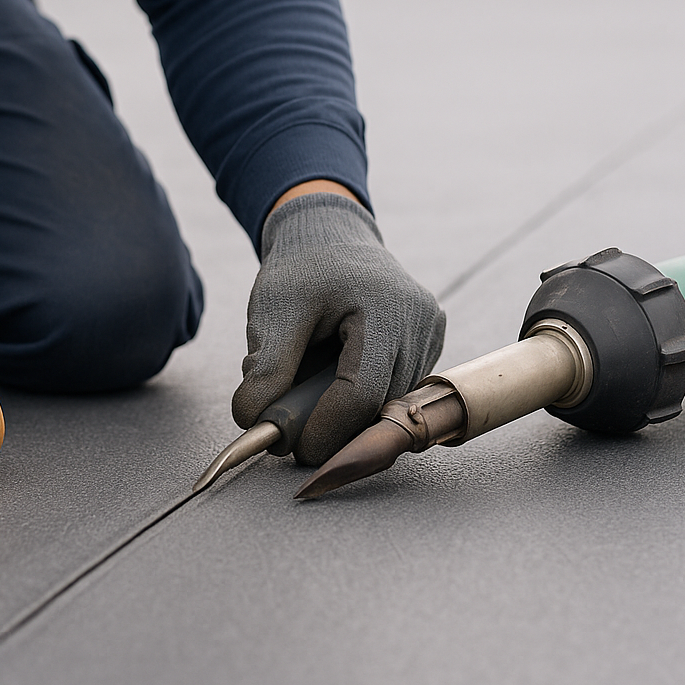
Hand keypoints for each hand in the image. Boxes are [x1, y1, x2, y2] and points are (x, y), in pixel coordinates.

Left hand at [232, 191, 444, 465]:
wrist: (330, 237)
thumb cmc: (302, 269)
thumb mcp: (274, 310)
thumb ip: (265, 367)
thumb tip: (254, 422)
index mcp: (386, 307)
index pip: (362, 391)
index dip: (327, 429)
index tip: (292, 447)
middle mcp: (421, 322)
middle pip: (380, 405)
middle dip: (333, 428)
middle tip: (290, 434)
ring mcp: (430, 334)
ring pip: (389, 405)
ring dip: (348, 416)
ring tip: (308, 397)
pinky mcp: (427, 345)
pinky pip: (395, 392)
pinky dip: (362, 401)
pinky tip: (334, 384)